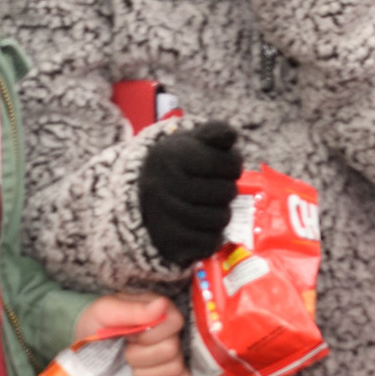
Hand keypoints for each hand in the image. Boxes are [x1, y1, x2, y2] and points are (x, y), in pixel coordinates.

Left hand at [75, 294, 191, 375]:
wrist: (88, 346)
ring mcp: (176, 355)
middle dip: (140, 356)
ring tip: (131, 364)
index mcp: (162, 310)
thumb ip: (132, 309)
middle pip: (171, 351)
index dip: (148, 335)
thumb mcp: (106, 311)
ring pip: (174, 370)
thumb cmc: (98, 323)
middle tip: (126, 351)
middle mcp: (174, 332)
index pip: (174, 323)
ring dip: (146, 372)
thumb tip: (161, 304)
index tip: (129, 336)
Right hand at [137, 120, 242, 266]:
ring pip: (220, 219)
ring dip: (222, 214)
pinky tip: (203, 227)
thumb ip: (216, 132)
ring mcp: (165, 216)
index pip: (230, 164)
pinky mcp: (169, 243)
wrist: (141, 197)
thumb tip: (231, 135)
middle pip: (227, 193)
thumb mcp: (192, 140)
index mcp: (173, 155)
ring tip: (209, 207)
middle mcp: (165, 185)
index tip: (223, 167)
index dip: (233, 166)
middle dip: (227, 191)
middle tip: (215, 189)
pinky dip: (212, 237)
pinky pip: (210, 243)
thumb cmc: (177, 164)